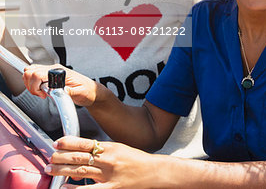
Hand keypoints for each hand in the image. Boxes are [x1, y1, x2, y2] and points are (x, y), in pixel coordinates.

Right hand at [23, 64, 98, 106]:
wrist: (91, 91)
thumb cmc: (87, 91)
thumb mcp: (80, 93)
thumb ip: (70, 91)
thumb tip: (60, 91)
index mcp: (61, 71)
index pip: (38, 73)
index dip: (36, 86)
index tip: (43, 95)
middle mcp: (55, 69)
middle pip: (31, 71)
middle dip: (31, 86)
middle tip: (41, 94)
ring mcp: (52, 72)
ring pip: (30, 72)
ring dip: (31, 85)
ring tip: (41, 93)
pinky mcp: (50, 76)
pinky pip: (35, 76)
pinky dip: (33, 85)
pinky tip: (42, 91)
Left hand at [45, 136, 162, 187]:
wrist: (155, 172)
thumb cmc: (137, 161)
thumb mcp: (120, 149)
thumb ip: (104, 151)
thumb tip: (85, 151)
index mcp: (110, 147)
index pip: (85, 143)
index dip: (69, 142)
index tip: (57, 142)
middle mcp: (108, 159)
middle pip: (80, 157)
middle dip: (62, 157)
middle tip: (49, 158)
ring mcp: (109, 175)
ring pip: (81, 171)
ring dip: (63, 170)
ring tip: (50, 169)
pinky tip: (64, 187)